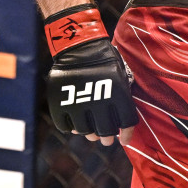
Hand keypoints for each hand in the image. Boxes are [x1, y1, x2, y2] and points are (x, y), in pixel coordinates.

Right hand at [44, 4, 136, 145]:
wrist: (80, 46)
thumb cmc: (105, 61)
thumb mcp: (121, 76)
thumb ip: (123, 98)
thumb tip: (123, 123)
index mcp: (118, 95)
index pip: (127, 122)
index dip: (128, 134)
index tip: (125, 140)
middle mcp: (99, 102)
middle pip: (106, 131)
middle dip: (108, 138)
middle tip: (107, 139)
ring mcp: (78, 105)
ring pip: (85, 131)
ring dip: (90, 133)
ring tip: (91, 132)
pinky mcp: (60, 105)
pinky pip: (66, 127)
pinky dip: (71, 128)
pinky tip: (75, 123)